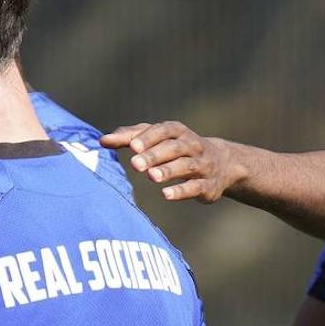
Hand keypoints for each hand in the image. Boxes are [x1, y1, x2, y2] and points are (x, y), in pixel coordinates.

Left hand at [100, 121, 241, 202]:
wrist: (222, 164)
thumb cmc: (177, 148)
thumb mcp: (157, 138)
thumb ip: (130, 137)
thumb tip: (102, 140)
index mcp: (178, 131)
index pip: (164, 131)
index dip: (149, 138)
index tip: (133, 146)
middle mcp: (192, 146)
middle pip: (174, 148)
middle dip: (155, 155)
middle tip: (135, 164)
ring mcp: (202, 166)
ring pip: (186, 166)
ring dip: (169, 170)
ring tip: (151, 176)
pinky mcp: (208, 186)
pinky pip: (195, 187)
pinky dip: (181, 191)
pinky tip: (165, 194)